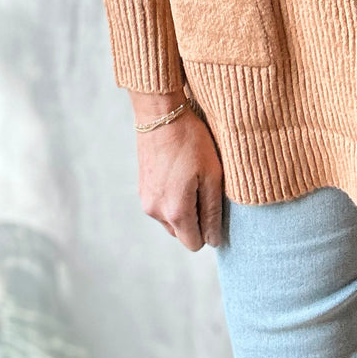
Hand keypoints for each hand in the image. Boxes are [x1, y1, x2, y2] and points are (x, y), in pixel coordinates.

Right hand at [136, 107, 224, 250]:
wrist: (161, 114)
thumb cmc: (191, 141)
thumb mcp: (212, 174)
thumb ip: (212, 212)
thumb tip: (213, 240)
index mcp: (175, 212)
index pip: (195, 243)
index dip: (209, 230)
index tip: (214, 205)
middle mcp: (156, 211)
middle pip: (182, 233)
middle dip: (196, 219)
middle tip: (205, 187)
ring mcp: (146, 200)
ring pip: (171, 220)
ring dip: (183, 208)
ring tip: (192, 178)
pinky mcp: (142, 188)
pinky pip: (161, 205)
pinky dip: (172, 197)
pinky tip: (180, 173)